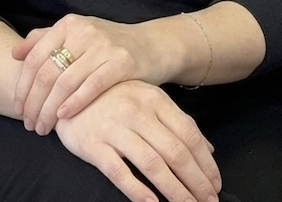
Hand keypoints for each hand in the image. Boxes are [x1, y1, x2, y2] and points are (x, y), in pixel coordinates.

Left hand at [12, 14, 170, 133]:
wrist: (151, 45)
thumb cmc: (108, 45)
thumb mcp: (77, 35)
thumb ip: (45, 40)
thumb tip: (15, 53)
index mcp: (69, 24)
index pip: (35, 57)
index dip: (23, 85)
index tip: (18, 107)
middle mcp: (83, 31)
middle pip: (47, 72)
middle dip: (34, 103)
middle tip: (29, 124)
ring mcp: (103, 46)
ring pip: (65, 82)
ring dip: (50, 109)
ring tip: (44, 127)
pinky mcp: (121, 62)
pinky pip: (92, 86)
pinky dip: (75, 103)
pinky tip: (64, 116)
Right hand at [54, 80, 220, 201]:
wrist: (67, 89)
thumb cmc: (113, 97)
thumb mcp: (148, 100)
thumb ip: (176, 122)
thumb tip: (208, 149)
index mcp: (154, 99)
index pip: (188, 134)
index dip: (205, 163)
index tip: (215, 184)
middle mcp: (137, 112)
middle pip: (175, 152)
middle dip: (196, 181)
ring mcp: (115, 128)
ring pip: (153, 164)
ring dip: (175, 191)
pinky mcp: (94, 145)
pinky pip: (120, 172)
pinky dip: (138, 191)